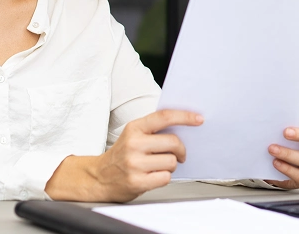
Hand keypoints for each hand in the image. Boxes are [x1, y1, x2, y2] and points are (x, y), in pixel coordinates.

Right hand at [45, 109, 202, 201]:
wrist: (100, 177)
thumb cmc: (123, 154)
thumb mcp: (133, 134)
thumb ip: (154, 129)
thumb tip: (184, 126)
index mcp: (135, 127)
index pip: (164, 117)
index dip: (184, 116)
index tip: (198, 119)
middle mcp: (134, 144)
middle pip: (173, 142)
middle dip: (181, 149)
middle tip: (180, 153)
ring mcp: (134, 163)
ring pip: (171, 161)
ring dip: (171, 165)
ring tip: (160, 165)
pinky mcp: (137, 182)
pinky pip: (165, 177)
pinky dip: (164, 177)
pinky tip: (154, 175)